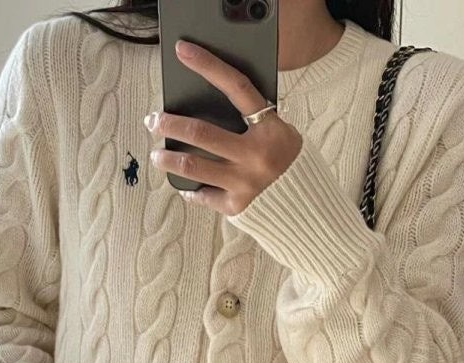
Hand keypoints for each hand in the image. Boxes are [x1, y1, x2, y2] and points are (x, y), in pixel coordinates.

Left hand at [144, 38, 302, 214]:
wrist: (309, 208)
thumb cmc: (291, 165)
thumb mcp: (281, 136)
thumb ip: (255, 123)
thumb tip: (211, 111)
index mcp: (270, 129)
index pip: (236, 87)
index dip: (208, 65)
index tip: (184, 51)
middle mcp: (256, 155)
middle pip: (201, 132)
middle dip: (170, 123)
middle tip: (153, 120)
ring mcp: (244, 182)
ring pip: (192, 166)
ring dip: (168, 158)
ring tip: (157, 154)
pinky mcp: (237, 206)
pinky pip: (203, 195)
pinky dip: (191, 190)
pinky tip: (183, 186)